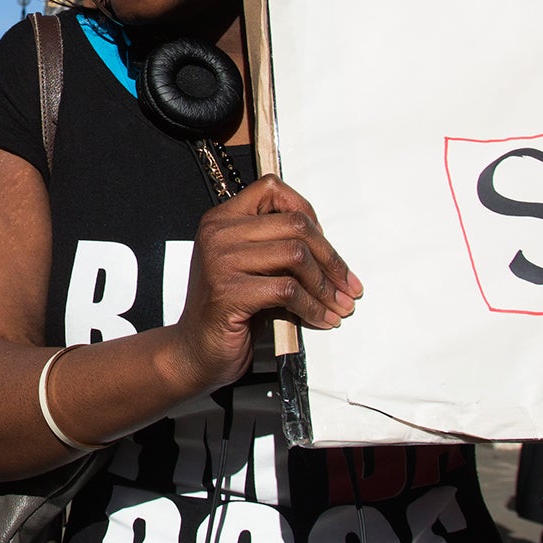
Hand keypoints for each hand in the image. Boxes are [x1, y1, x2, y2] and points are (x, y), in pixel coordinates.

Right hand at [167, 175, 361, 395]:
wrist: (195, 352)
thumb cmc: (228, 312)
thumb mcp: (250, 268)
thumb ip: (275, 247)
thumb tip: (327, 249)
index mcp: (222, 219)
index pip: (273, 190)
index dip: (307, 212)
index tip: (325, 245)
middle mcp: (218, 233)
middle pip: (294, 224)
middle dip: (330, 257)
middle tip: (346, 283)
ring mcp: (220, 260)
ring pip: (296, 255)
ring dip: (325, 285)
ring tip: (339, 304)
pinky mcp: (228, 291)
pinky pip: (288, 290)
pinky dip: (313, 306)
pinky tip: (321, 318)